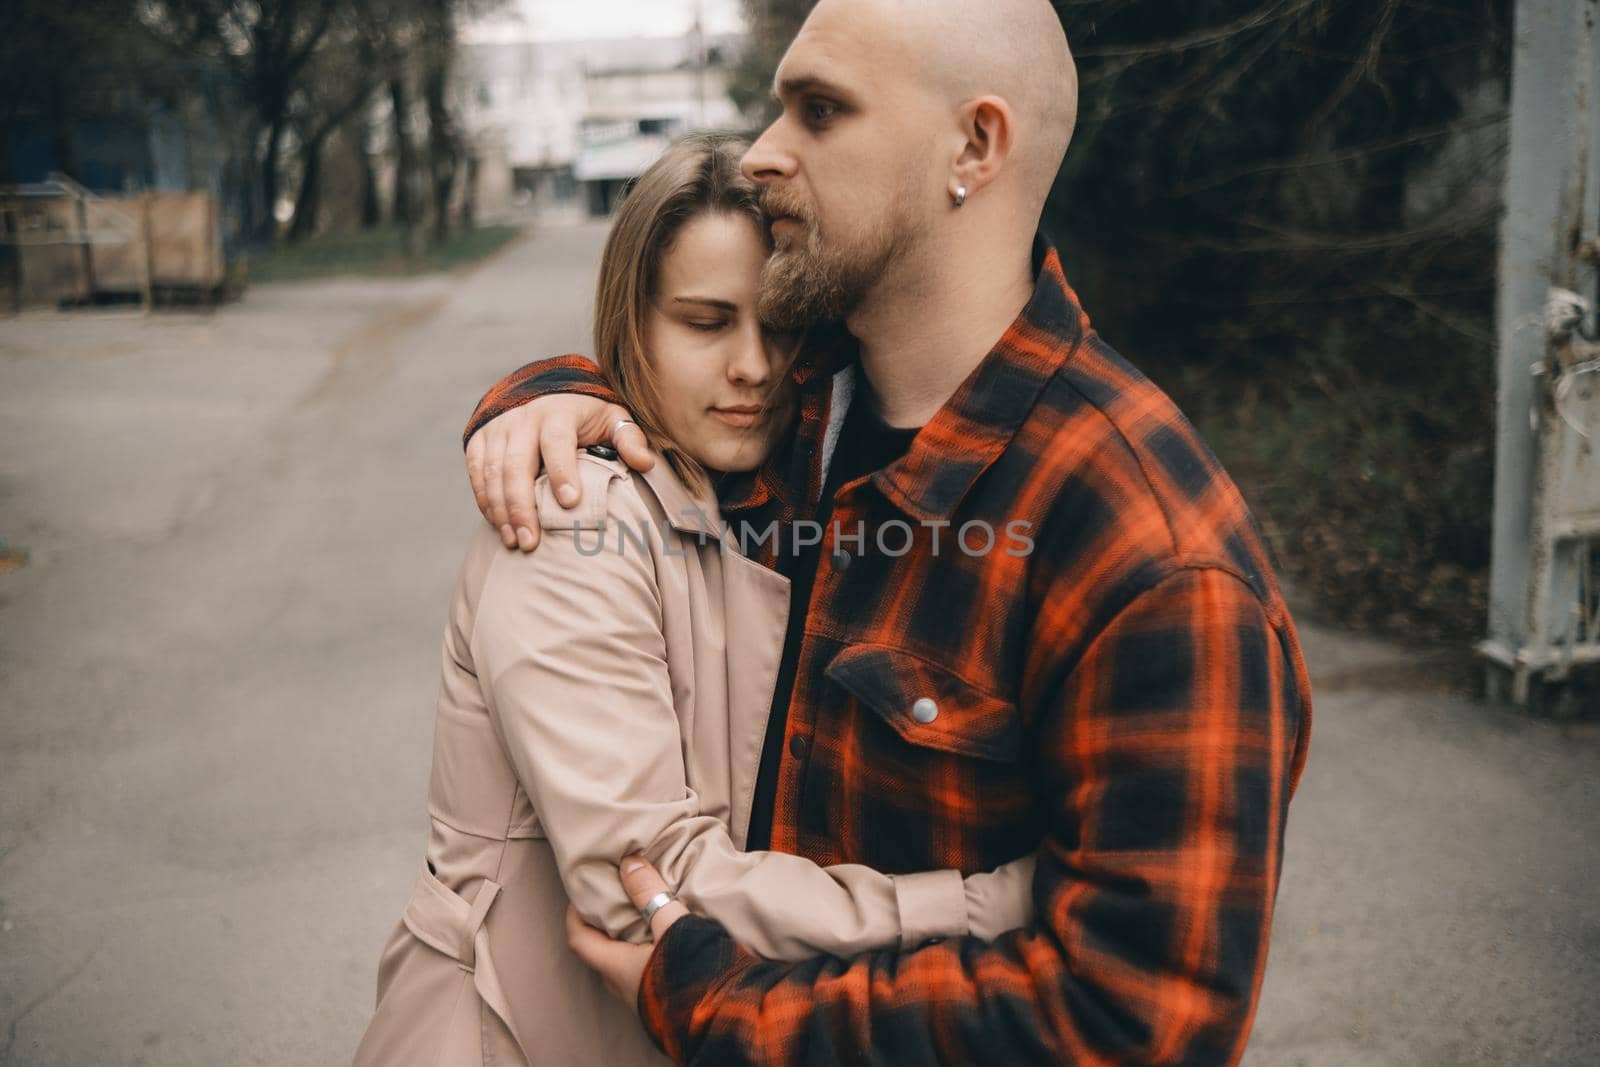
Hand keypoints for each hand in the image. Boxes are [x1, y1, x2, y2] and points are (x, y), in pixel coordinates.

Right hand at [465, 395, 653, 551]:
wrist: (544, 392)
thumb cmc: (585, 416)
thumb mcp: (612, 419)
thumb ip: (629, 439)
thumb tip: (645, 463)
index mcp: (559, 411)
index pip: (557, 441)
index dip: (562, 471)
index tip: (571, 503)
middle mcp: (524, 417)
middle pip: (516, 463)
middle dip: (522, 506)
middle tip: (531, 542)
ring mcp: (499, 428)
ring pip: (493, 472)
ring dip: (501, 510)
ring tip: (515, 542)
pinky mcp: (480, 439)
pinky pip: (477, 472)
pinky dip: (485, 501)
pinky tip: (499, 526)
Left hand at [564, 854, 688, 1012]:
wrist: (727, 1018)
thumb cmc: (695, 971)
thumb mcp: (673, 924)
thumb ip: (650, 893)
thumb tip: (629, 862)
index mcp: (617, 967)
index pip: (579, 940)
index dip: (574, 915)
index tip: (581, 893)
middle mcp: (623, 986)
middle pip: (598, 952)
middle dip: (600, 925)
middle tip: (611, 899)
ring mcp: (641, 997)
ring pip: (620, 963)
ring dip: (623, 939)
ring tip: (638, 913)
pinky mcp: (660, 1000)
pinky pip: (639, 971)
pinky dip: (641, 951)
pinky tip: (661, 938)